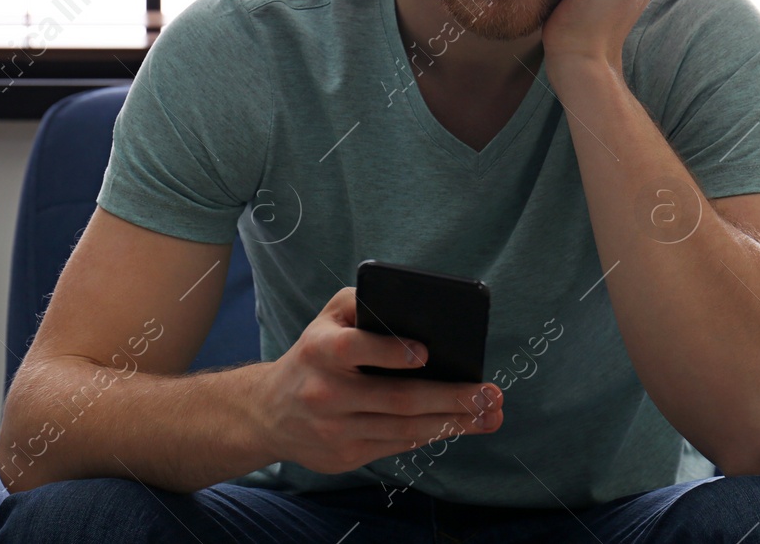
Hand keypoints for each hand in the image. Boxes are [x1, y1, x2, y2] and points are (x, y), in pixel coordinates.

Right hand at [253, 286, 502, 475]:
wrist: (269, 411)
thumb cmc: (314, 354)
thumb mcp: (326, 319)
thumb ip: (364, 303)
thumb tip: (415, 308)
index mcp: (319, 350)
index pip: (355, 348)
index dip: (391, 351)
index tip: (426, 352)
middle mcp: (325, 392)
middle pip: (396, 399)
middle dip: (450, 398)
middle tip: (489, 393)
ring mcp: (334, 430)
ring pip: (403, 429)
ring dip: (453, 423)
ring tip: (490, 414)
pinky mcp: (344, 456)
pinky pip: (397, 445)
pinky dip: (431, 435)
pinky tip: (460, 425)